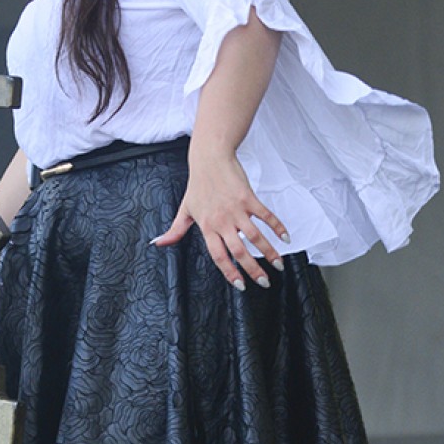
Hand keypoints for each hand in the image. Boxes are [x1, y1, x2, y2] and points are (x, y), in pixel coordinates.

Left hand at [151, 149, 288, 289]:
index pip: (219, 256)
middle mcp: (222, 221)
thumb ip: (175, 230)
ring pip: (255, 237)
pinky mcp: (248, 198)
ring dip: (269, 253)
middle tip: (265, 282)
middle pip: (240, 251)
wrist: (210, 159)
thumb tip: (159, 243)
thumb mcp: (185, 209)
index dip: (230, 272)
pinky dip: (277, 227)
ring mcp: (237, 210)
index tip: (241, 285)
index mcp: (207, 227)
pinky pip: (266, 216)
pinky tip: (285, 238)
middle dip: (254, 270)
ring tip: (279, 265)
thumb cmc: (198, 184)